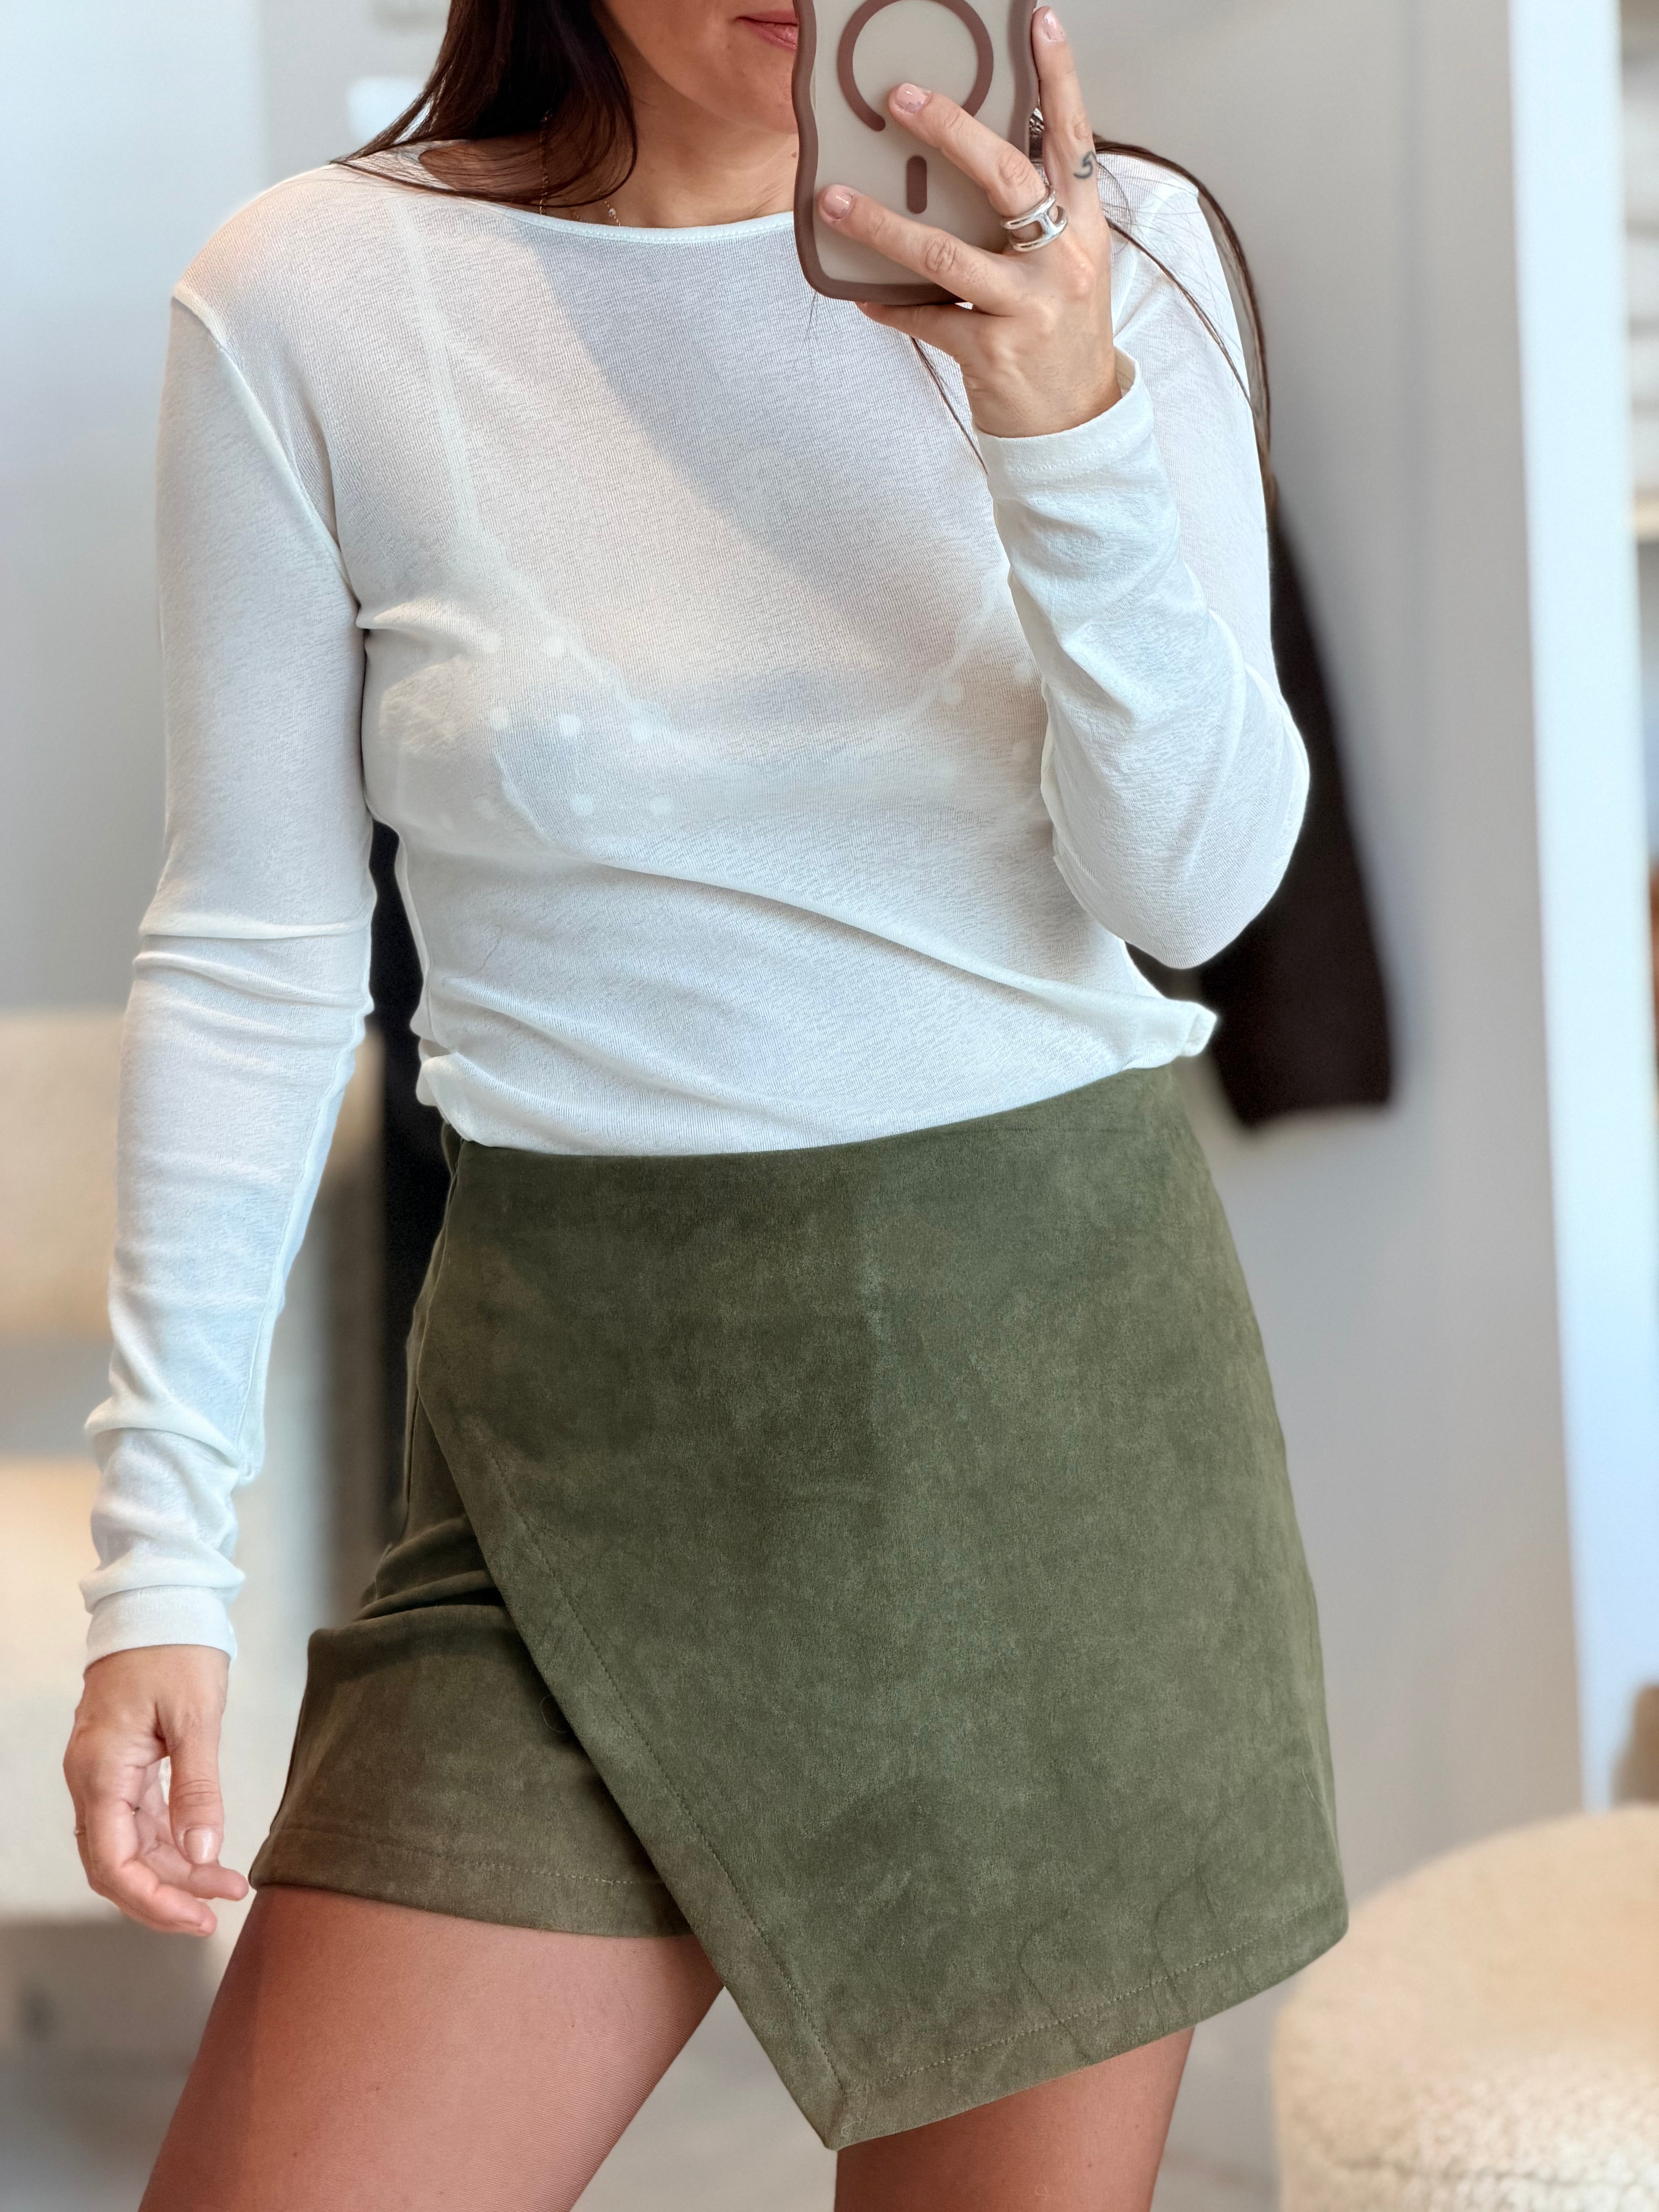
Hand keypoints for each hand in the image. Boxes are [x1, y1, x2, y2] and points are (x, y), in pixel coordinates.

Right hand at [64, 1645, 248, 1935]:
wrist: (159, 1603)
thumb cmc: (175, 1648)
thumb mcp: (196, 1716)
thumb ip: (197, 1788)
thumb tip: (203, 1851)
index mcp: (101, 1770)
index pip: (114, 1862)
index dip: (153, 1900)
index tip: (198, 1917)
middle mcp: (93, 1779)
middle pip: (118, 1863)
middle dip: (167, 1894)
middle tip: (220, 1907)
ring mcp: (104, 1775)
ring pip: (130, 1846)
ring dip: (175, 1871)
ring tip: (227, 1884)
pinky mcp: (122, 1767)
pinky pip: (138, 1821)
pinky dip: (171, 1843)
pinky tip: (205, 1854)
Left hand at [817, 5, 1118, 439]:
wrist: (1076, 424)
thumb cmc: (1062, 335)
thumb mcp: (1067, 265)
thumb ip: (1038, 214)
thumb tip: (978, 159)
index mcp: (1083, 227)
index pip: (1072, 138)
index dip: (1057, 78)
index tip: (1037, 23)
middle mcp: (1062, 260)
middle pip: (1005, 178)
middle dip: (950, 132)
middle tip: (898, 98)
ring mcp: (1028, 308)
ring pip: (946, 255)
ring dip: (883, 226)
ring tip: (835, 201)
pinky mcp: (993, 353)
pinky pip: (927, 321)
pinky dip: (891, 308)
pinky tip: (862, 296)